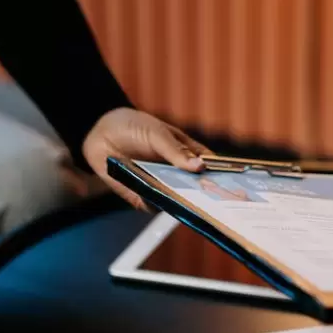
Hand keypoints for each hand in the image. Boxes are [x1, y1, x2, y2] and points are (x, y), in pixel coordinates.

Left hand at [83, 108, 209, 209]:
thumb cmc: (133, 126)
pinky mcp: (141, 195)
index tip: (233, 184)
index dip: (221, 176)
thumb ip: (177, 151)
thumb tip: (200, 166)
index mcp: (186, 154)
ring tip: (188, 204)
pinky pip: (152, 206)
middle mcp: (176, 172)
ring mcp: (160, 185)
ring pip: (176, 200)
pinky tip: (158, 202)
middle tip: (213, 200)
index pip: (209, 168)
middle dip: (205, 195)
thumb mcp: (157, 134)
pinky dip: (155, 205)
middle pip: (196, 189)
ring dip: (181, 203)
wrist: (99, 133)